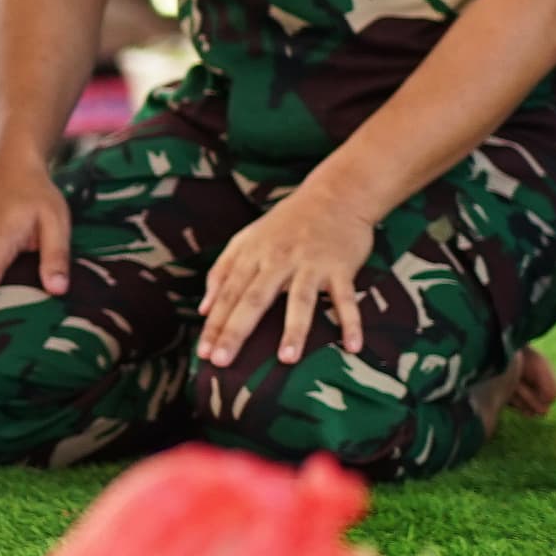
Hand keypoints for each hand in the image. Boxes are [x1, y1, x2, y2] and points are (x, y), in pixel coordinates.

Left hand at [200, 183, 379, 365]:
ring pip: (300, 300)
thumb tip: (202, 309)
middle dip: (236, 331)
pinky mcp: (340, 267)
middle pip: (254, 299)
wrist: (335, 194)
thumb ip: (222, 272)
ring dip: (294, 330)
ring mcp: (311, 264)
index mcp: (253, 255)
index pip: (228, 294)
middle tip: (222, 361)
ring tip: (286, 359)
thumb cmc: (286, 223)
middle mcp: (278, 260)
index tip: (203, 353)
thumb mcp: (247, 239)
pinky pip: (346, 299)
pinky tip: (352, 346)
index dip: (214, 324)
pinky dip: (351, 322)